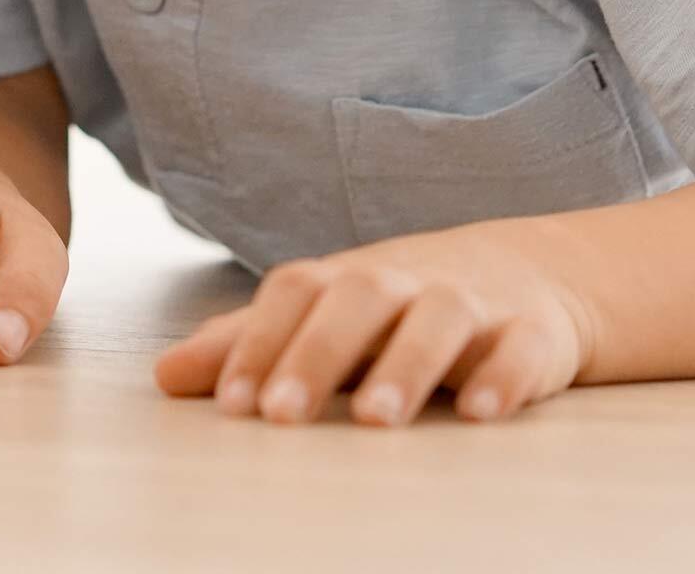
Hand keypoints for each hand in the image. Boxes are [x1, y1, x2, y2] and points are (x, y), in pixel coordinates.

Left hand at [153, 225, 596, 426]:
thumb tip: (163, 377)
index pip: (294, 291)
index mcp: (346, 278)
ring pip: (439, 319)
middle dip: (316, 354)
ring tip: (372, 421)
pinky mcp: (531, 332)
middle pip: (358, 298)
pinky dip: (503, 375)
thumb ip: (247, 345)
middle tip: (281, 417)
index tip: (229, 404)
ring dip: (405, 367)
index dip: (258, 341)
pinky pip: (521, 348)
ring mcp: (471, 303)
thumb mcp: (323, 317)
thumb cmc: (398, 305)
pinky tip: (480, 413)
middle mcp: (404, 281)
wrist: (528, 273)